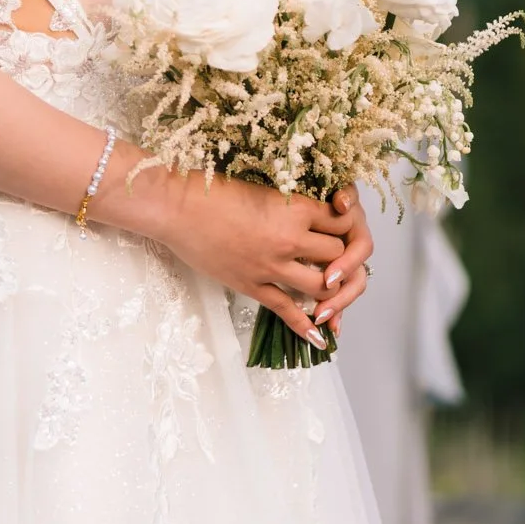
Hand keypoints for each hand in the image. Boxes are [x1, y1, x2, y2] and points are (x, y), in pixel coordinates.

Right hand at [102, 165, 372, 350]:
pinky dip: (306, 325)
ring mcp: (271, 267)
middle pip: (338, 256)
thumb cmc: (213, 190)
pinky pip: (288, 311)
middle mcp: (289, 239)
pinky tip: (319, 335)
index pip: (341, 222)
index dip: (347, 226)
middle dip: (345, 259)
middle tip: (344, 262)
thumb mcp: (263, 187)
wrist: (177, 209)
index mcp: (295, 208)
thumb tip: (311, 214)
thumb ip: (290, 203)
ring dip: (332, 291)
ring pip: (321, 286)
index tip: (344, 229)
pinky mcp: (253, 285)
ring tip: (334, 292)